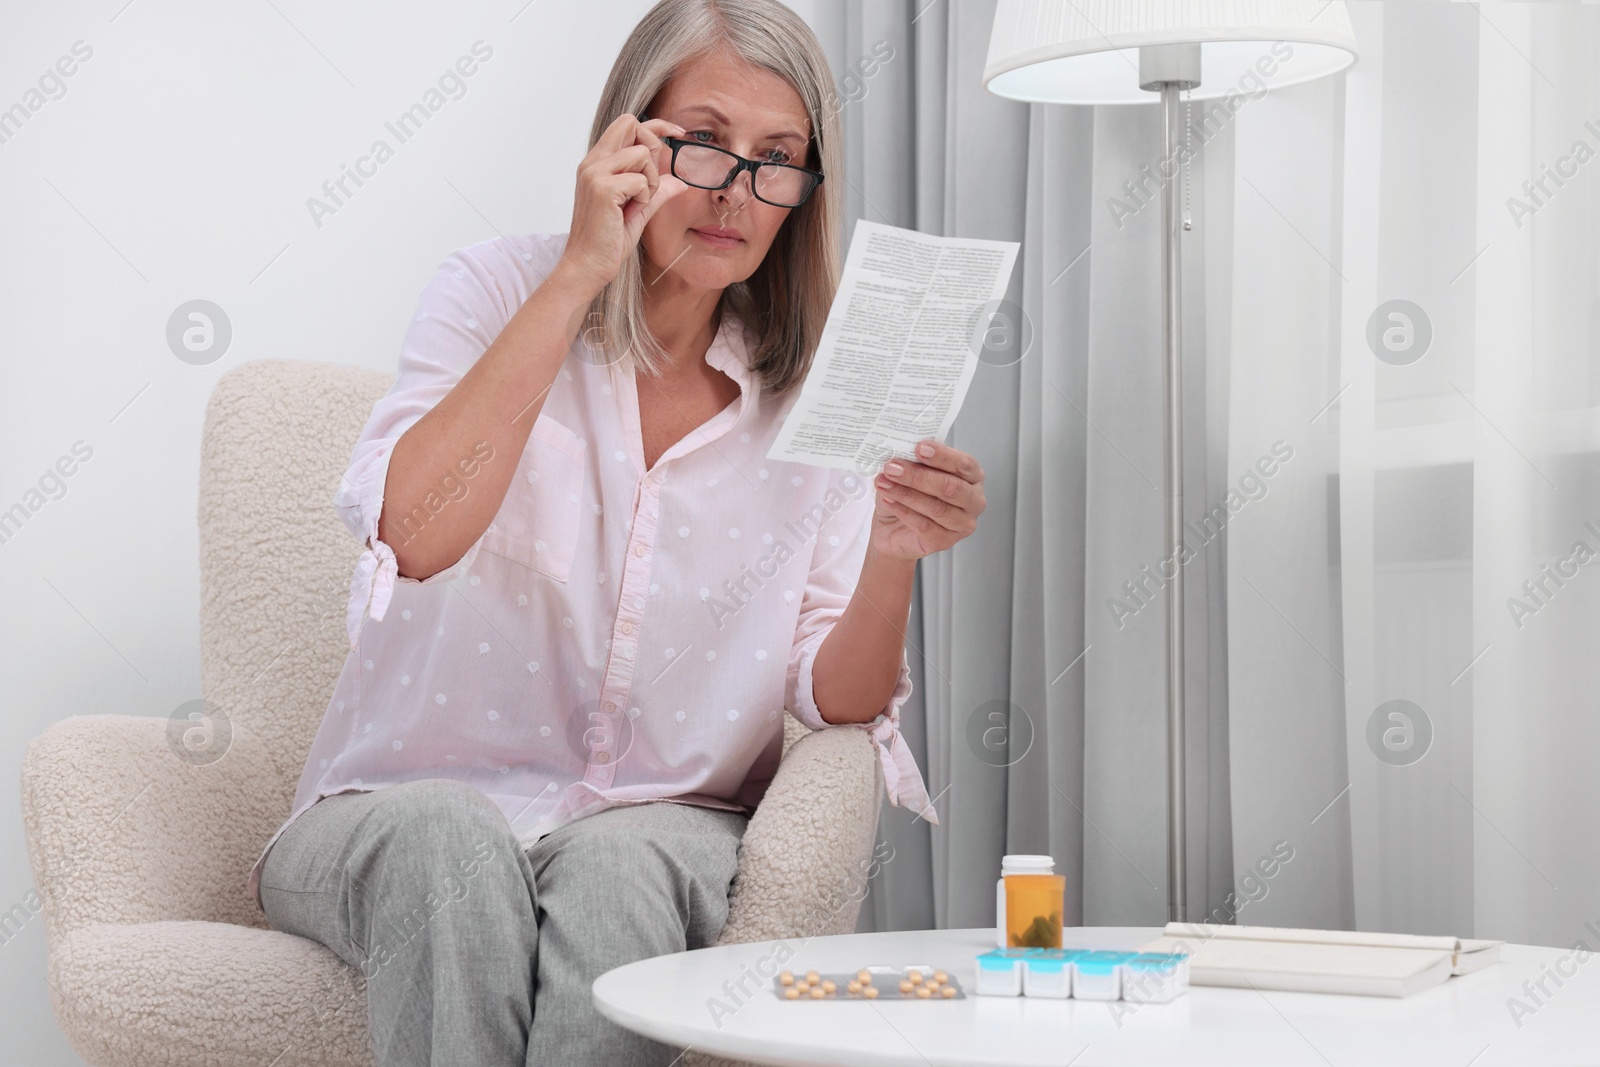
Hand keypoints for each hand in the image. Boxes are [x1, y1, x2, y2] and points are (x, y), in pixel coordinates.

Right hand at [556, 113, 690, 297]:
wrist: (588, 266)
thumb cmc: (608, 242)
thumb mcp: (639, 212)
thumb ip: (656, 193)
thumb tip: (680, 182)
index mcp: (598, 163)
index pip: (627, 124)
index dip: (657, 125)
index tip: (679, 133)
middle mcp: (593, 162)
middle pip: (630, 123)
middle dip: (653, 144)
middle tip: (651, 179)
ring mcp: (595, 173)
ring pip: (641, 153)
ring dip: (649, 179)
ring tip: (637, 203)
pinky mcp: (602, 188)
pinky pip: (640, 180)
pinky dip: (644, 197)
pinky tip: (630, 212)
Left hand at [869, 439, 985, 560]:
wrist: (894, 528)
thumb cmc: (910, 494)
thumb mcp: (912, 471)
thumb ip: (914, 460)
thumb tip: (901, 449)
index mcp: (972, 476)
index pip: (964, 464)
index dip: (942, 456)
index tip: (920, 448)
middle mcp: (973, 500)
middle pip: (951, 487)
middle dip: (918, 476)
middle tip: (893, 467)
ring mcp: (962, 523)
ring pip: (937, 507)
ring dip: (906, 493)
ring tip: (885, 482)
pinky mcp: (945, 541)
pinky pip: (924, 525)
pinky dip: (903, 510)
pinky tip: (888, 499)